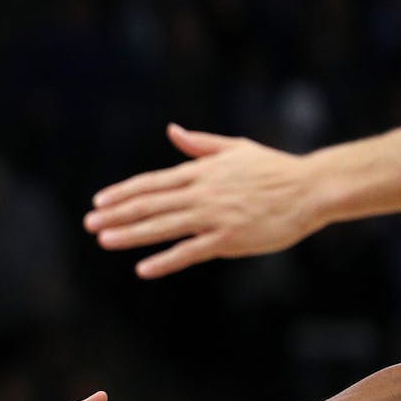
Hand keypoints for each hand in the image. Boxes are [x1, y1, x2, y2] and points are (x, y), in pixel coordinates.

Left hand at [86, 124, 320, 277]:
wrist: (311, 189)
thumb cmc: (274, 169)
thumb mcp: (235, 149)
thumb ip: (200, 145)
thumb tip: (172, 131)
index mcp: (200, 172)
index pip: (151, 183)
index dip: (122, 193)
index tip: (98, 202)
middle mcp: (201, 193)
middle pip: (149, 204)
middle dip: (116, 214)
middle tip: (89, 223)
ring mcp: (214, 216)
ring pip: (163, 227)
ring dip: (130, 235)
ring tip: (104, 241)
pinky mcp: (228, 238)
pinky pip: (190, 251)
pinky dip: (165, 260)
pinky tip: (143, 269)